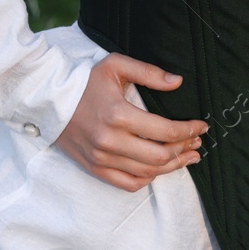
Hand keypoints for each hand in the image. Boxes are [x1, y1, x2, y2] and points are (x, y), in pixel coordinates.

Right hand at [55, 53, 206, 191]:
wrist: (46, 99)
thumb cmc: (84, 81)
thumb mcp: (115, 66)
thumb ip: (149, 73)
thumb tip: (178, 82)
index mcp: (118, 115)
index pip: (166, 131)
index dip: (189, 130)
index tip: (202, 126)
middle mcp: (109, 141)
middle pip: (160, 155)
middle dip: (185, 149)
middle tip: (197, 142)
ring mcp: (101, 158)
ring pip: (148, 172)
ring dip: (173, 166)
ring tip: (189, 157)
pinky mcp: (94, 168)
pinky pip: (128, 183)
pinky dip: (148, 179)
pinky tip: (160, 169)